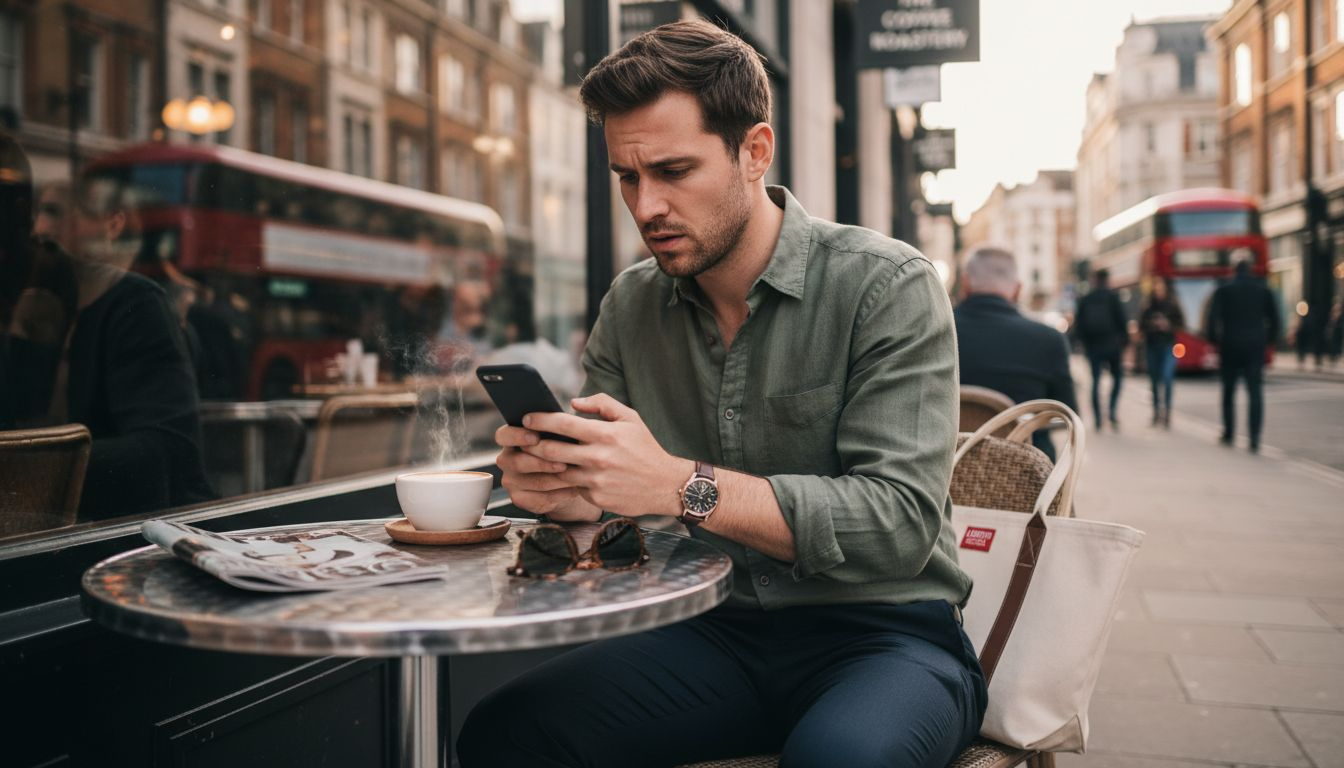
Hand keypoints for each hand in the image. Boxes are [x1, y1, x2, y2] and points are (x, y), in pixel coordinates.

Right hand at [494, 425, 599, 520]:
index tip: (535, 438)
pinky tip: (573, 489)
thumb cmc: (562, 449)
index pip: (503, 436)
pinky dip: (560, 494)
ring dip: (557, 479)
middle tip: (564, 463)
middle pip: (517, 462)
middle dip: (543, 463)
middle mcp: (506, 460)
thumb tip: (560, 423)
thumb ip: (553, 429)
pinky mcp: (520, 499)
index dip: (517, 436)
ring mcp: (511, 481)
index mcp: (510, 439)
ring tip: (575, 475)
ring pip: (534, 481)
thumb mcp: (558, 436)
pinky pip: (539, 499)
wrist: (567, 478)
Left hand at [521, 394, 691, 518]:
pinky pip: (572, 488)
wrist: (667, 485)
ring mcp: (596, 481)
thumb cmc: (646, 448)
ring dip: (543, 466)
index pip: (562, 424)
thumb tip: (574, 403)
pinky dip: (565, 481)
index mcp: (605, 434)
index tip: (526, 418)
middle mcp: (598, 458)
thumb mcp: (631, 418)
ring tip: (536, 458)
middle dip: (531, 444)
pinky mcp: (596, 498)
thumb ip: (602, 404)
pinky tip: (561, 476)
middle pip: (549, 451)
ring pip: (556, 473)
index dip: (539, 420)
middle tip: (524, 440)